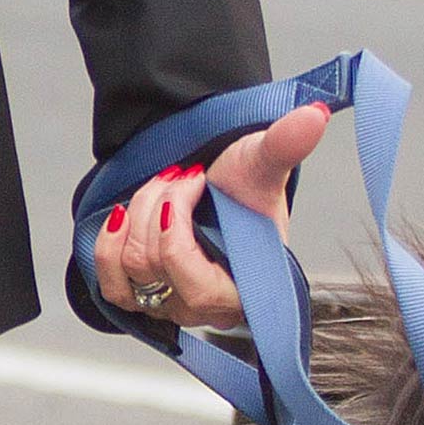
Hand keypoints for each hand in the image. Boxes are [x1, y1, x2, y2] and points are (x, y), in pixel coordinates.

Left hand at [93, 102, 330, 329]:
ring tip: (161, 187)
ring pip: (131, 267)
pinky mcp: (141, 295)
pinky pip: (111, 286)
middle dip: (159, 203)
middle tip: (182, 174)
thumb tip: (314, 114)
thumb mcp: (262, 163)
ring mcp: (170, 305)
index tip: (195, 178)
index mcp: (242, 294)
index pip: (196, 286)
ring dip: (138, 213)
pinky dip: (109, 246)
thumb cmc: (245, 187)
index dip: (178, 233)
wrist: (219, 188)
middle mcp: (204, 310)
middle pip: (154, 264)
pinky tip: (123, 215)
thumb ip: (285, 144)